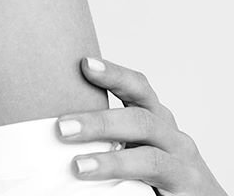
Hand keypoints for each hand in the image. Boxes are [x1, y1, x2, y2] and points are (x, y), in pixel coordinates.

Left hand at [56, 57, 227, 195]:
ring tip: (77, 166)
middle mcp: (172, 136)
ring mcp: (184, 165)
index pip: (138, 88)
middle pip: (140, 119)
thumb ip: (107, 135)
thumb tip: (57, 126)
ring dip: (111, 160)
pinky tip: (102, 185)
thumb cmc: (159, 174)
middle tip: (62, 126)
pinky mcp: (189, 190)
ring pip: (149, 156)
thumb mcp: (135, 146)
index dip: (114, 74)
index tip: (84, 63)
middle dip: (99, 121)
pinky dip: (128, 181)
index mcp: (155, 118)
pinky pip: (158, 183)